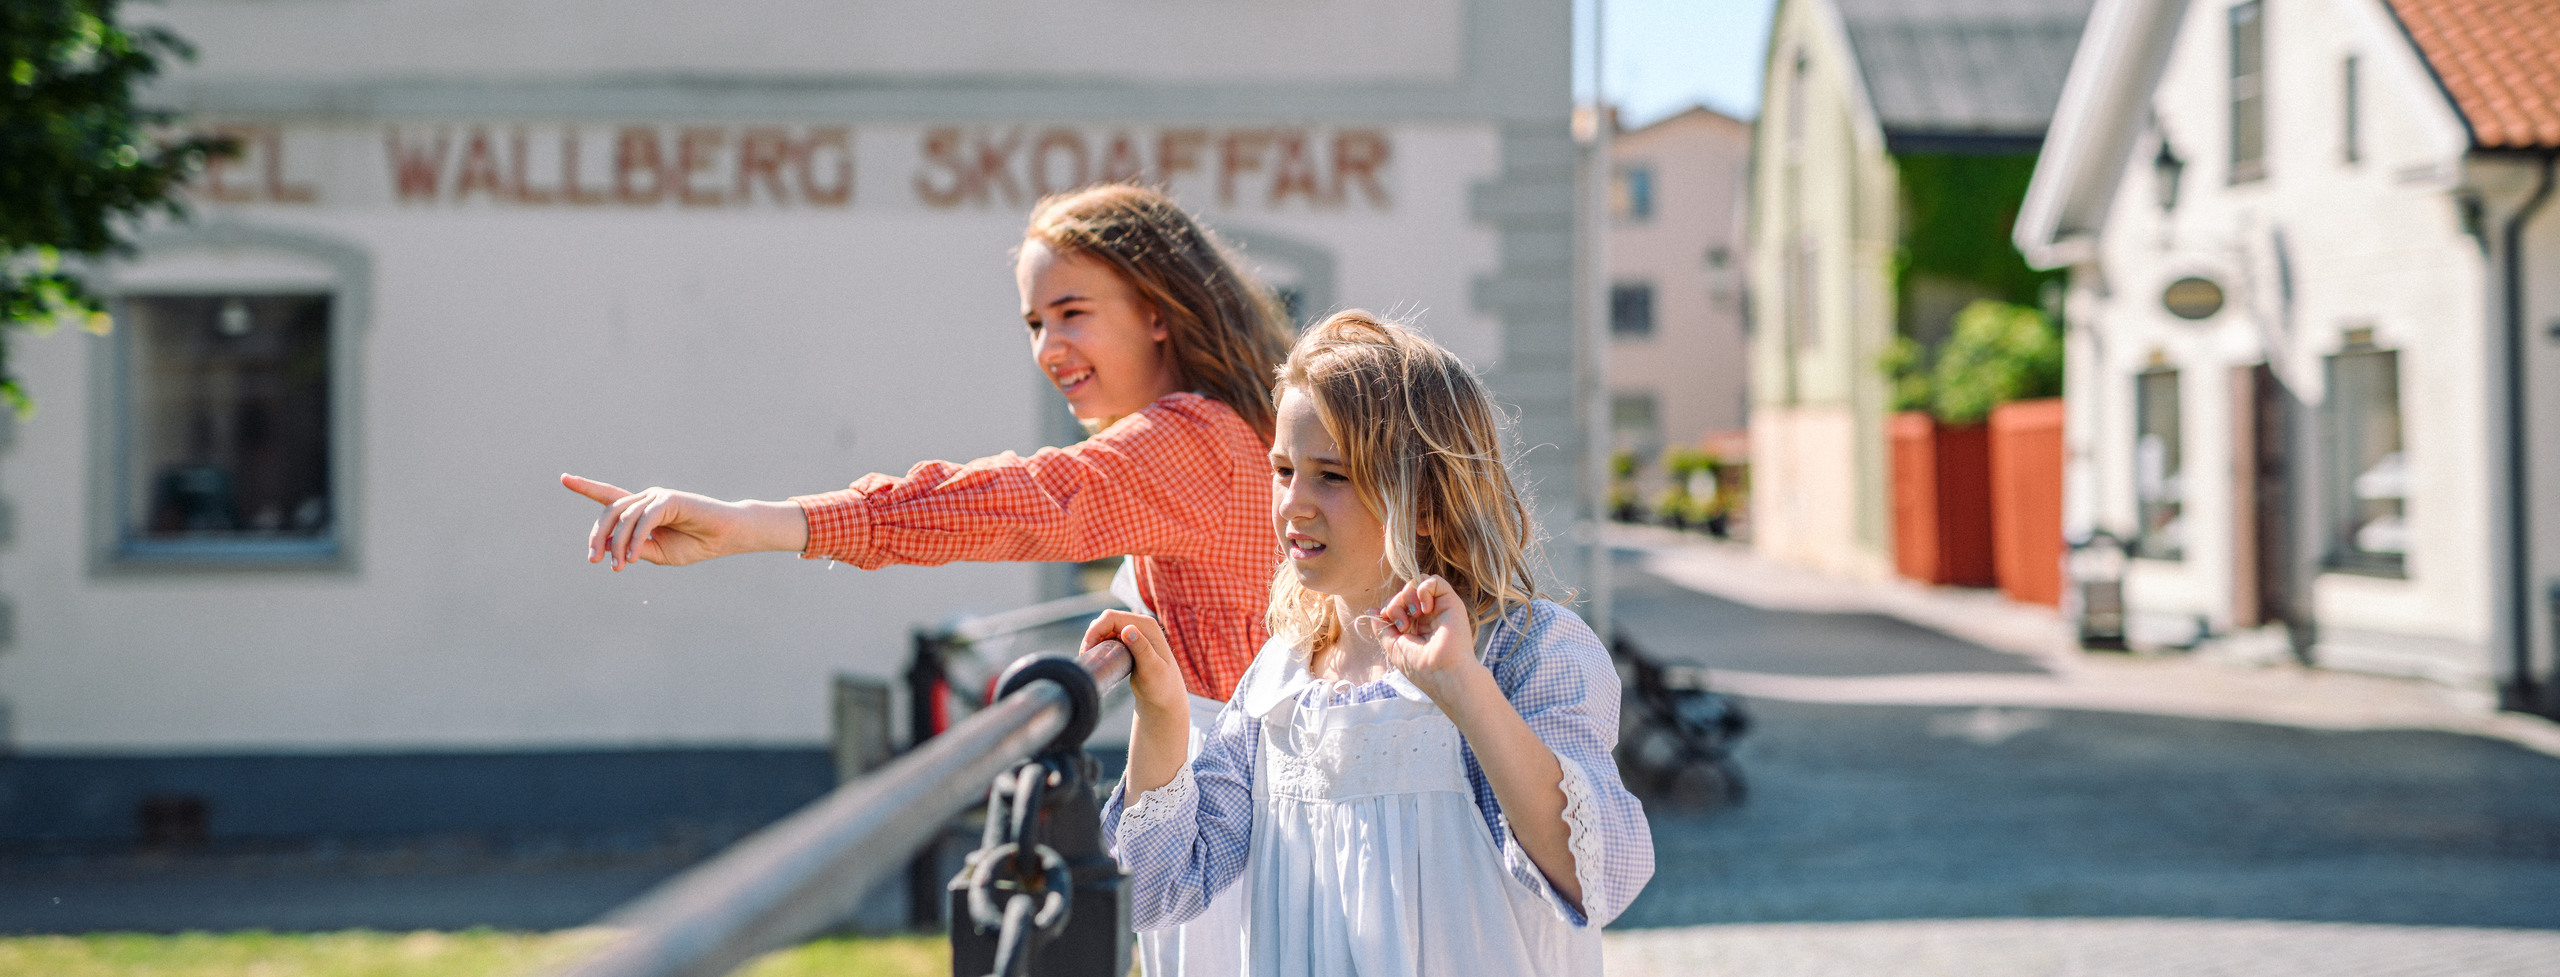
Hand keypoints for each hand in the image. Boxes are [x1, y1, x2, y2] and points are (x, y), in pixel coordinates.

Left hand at [563, 474, 802, 569]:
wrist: (727, 537)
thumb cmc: (696, 544)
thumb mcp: (659, 553)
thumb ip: (635, 549)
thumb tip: (609, 546)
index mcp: (642, 511)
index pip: (610, 497)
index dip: (587, 487)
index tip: (564, 477)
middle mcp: (647, 498)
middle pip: (610, 511)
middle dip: (598, 535)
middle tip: (592, 560)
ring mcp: (657, 496)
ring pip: (624, 517)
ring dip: (618, 543)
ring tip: (618, 567)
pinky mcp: (668, 499)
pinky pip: (643, 519)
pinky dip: (635, 539)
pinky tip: (632, 556)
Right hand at [1085, 609, 1183, 719]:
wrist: (1165, 698)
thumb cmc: (1162, 686)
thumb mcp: (1152, 669)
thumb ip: (1142, 649)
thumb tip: (1128, 629)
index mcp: (1147, 626)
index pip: (1113, 618)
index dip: (1095, 630)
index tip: (1087, 650)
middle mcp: (1141, 625)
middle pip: (1107, 619)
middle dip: (1092, 634)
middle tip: (1086, 655)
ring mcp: (1135, 632)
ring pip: (1106, 627)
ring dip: (1094, 638)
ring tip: (1090, 657)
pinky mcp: (1129, 642)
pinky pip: (1108, 635)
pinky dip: (1099, 643)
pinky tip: (1097, 657)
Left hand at [1371, 575, 1481, 698]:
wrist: (1442, 673)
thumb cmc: (1420, 665)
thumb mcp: (1393, 646)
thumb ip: (1382, 628)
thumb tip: (1372, 610)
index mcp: (1416, 626)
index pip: (1397, 604)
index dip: (1389, 609)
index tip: (1390, 623)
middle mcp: (1428, 615)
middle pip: (1404, 592)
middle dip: (1395, 604)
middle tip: (1402, 625)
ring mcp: (1439, 608)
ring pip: (1417, 583)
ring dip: (1407, 596)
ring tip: (1414, 615)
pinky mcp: (1451, 602)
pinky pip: (1435, 580)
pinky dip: (1423, 588)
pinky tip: (1425, 608)